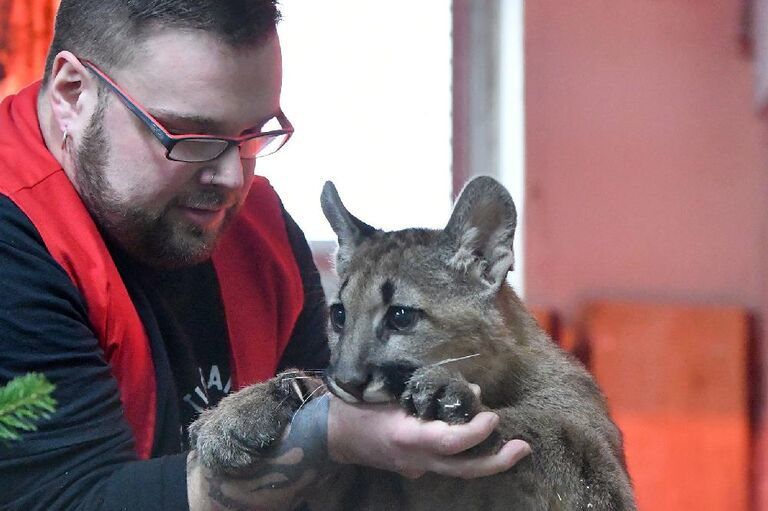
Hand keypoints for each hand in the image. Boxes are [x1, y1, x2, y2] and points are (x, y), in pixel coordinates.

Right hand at [327, 395, 531, 478]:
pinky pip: (447, 464)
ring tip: (512, 447)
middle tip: (523, 447)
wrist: (333, 435)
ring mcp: (415, 468)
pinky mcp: (415, 468)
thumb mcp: (389, 389)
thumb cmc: (357, 404)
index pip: (451, 442)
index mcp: (407, 436)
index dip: (476, 432)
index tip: (492, 415)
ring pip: (459, 472)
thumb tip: (472, 390)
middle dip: (497, 462)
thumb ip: (429, 389)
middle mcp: (415, 458)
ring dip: (488, 460)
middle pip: (463, 470)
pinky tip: (479, 439)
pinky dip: (466, 454)